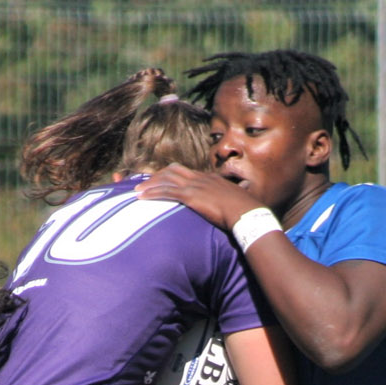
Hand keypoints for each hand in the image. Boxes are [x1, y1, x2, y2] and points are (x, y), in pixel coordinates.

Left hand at [138, 166, 263, 230]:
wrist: (248, 214)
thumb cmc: (246, 213)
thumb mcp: (236, 204)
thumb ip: (228, 204)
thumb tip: (232, 212)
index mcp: (211, 179)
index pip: (187, 173)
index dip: (172, 177)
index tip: (162, 182)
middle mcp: (201, 178)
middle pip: (173, 171)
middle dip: (157, 177)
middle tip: (145, 185)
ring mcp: (196, 186)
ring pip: (166, 180)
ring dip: (150, 185)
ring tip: (137, 191)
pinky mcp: (191, 196)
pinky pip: (167, 192)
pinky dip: (152, 194)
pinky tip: (141, 198)